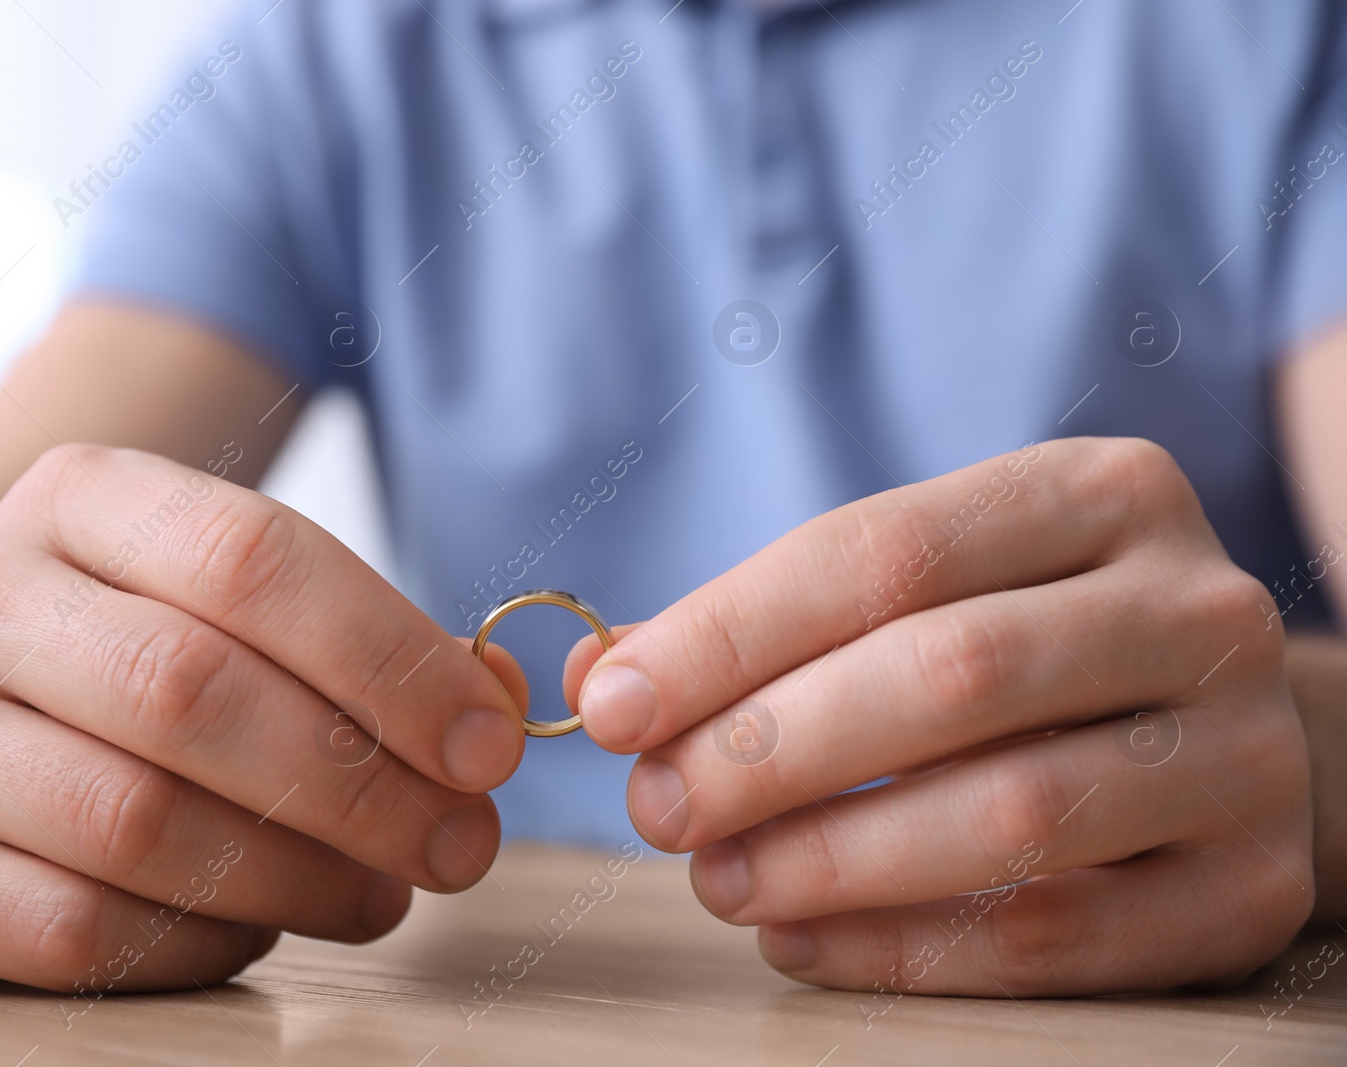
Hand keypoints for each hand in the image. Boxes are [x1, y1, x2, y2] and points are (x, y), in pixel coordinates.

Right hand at [0, 445, 525, 992]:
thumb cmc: (130, 656)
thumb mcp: (234, 604)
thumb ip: (365, 643)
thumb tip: (493, 704)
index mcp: (76, 495)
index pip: (253, 556)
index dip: (392, 659)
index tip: (490, 746)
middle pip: (193, 688)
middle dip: (361, 783)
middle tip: (463, 846)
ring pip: (135, 819)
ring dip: (296, 874)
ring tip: (380, 893)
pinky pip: (70, 928)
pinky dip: (196, 943)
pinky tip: (255, 927)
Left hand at [568, 437, 1313, 995]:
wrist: (1214, 737)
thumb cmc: (1027, 652)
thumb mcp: (919, 595)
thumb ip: (768, 627)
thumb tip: (605, 675)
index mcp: (1102, 493)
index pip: (888, 550)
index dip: (733, 632)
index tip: (614, 706)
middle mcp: (1198, 608)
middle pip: (951, 673)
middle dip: (771, 748)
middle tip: (657, 805)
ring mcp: (1247, 751)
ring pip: (1011, 812)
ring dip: (830, 858)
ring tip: (718, 880)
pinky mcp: (1254, 889)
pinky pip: (1060, 935)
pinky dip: (906, 949)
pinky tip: (803, 939)